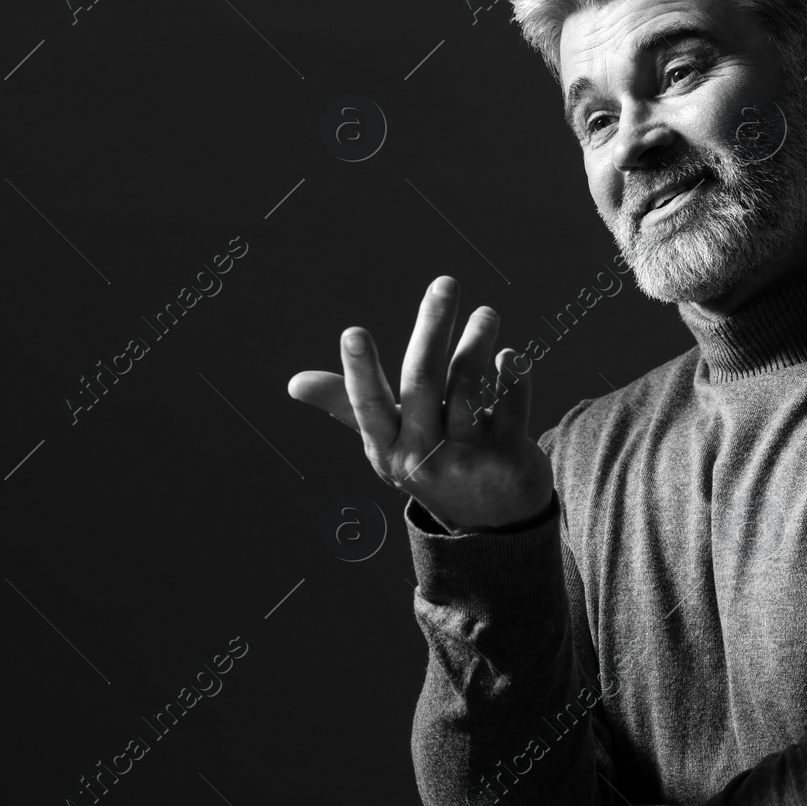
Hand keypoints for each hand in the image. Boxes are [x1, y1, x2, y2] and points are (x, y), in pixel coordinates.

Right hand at [286, 275, 553, 533]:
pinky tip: (511, 357)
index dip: (360, 370)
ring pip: (469, 384)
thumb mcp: (387, 444)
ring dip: (477, 340)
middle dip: (433, 325)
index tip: (353, 333)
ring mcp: (467, 456)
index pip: (367, 406)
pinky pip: (510, 401)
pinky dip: (512, 373)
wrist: (492, 522)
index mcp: (388, 448)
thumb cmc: (431, 465)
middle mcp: (424, 454)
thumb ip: (347, 406)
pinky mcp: (508, 455)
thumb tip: (294, 383)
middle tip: (444, 283)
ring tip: (486, 315)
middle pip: (424, 380)